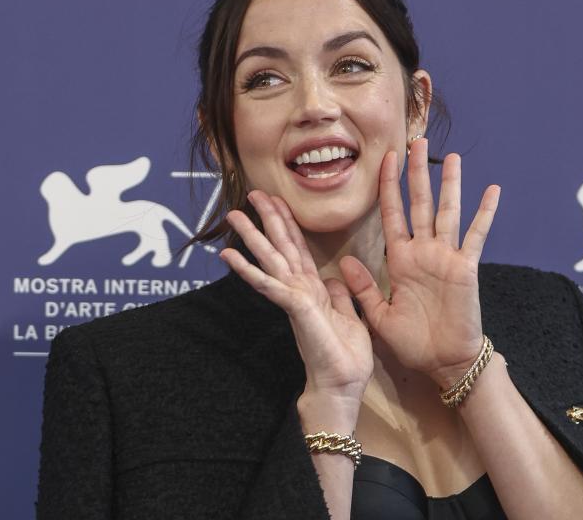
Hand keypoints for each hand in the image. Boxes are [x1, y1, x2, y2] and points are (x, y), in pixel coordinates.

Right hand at [220, 191, 373, 410]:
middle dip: (267, 219)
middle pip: (281, 246)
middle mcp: (300, 290)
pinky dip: (249, 271)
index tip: (277, 202)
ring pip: (270, 259)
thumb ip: (342, 296)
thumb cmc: (346, 359)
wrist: (342, 388)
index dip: (288, 224)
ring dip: (252, 236)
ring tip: (233, 215)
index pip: (298, 249)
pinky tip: (230, 256)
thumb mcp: (352, 318)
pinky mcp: (294, 309)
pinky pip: (269, 286)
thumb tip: (336, 277)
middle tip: (250, 194)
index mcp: (313, 290)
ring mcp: (294, 299)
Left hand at [340, 139, 500, 387]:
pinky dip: (484, 214)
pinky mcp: (466, 268)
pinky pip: (476, 236)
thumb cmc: (413, 342)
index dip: (387, 187)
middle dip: (416, 173)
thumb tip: (342, 261)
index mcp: (400, 260)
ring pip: (447, 212)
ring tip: (451, 157)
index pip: (391, 214)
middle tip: (417, 142)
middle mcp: (422, 252)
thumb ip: (364, 288)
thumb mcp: (380, 315)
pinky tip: (491, 190)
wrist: (443, 363)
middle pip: (419, 203)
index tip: (384, 159)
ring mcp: (446, 257)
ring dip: (449, 184)